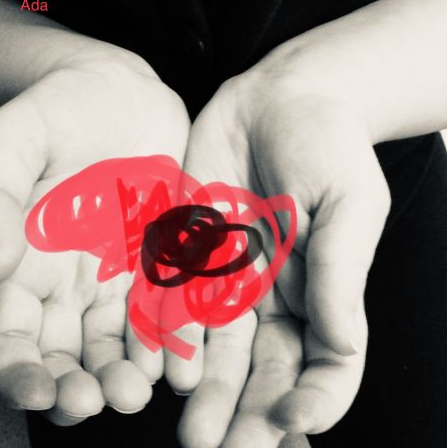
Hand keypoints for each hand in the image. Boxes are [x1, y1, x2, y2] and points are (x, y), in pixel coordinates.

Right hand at [0, 44, 189, 424]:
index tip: (41, 394)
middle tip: (106, 400)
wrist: (122, 93)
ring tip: (144, 388)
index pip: (10, 333)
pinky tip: (180, 357)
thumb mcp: (15, 138)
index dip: (19, 371)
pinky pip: (164, 307)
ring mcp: (117, 272)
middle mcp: (69, 277)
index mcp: (25, 259)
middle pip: (67, 351)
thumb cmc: (61, 108)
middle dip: (82, 385)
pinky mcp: (159, 258)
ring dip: (129, 372)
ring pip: (118, 341)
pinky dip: (170, 336)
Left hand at [167, 50, 390, 446]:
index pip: (323, 362)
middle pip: (263, 368)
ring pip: (217, 345)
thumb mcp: (349, 203)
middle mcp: (273, 292)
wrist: (279, 99)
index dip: (314, 396)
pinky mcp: (192, 246)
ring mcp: (230, 272)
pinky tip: (165, 365)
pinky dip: (171, 333)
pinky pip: (177, 297)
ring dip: (205, 389)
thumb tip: (340, 344)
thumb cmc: (327, 144)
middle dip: (247, 412)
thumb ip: (339, 272)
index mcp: (318, 289)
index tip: (295, 420)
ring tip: (193, 430)